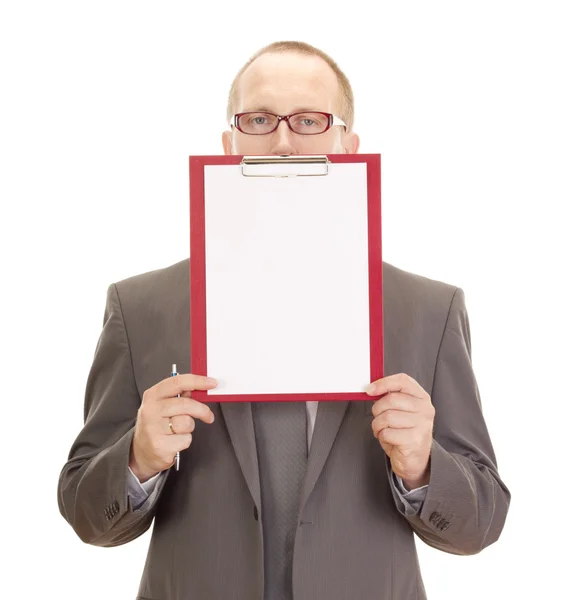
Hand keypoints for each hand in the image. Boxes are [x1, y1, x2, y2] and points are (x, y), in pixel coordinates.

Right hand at [129, 374, 217, 481]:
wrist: (140, 452)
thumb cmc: (156, 425)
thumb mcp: (162, 405)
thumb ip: (180, 395)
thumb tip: (200, 388)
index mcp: (152, 396)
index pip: (177, 382)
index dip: (197, 381)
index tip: (212, 383)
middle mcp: (150, 410)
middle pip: (186, 404)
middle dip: (202, 410)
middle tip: (208, 415)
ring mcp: (153, 428)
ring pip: (187, 423)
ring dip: (189, 427)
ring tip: (179, 430)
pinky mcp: (159, 445)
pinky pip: (185, 439)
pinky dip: (185, 441)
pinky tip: (174, 441)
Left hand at [366, 373, 433, 488]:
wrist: (415, 460)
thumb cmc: (404, 432)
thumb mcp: (400, 410)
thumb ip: (390, 397)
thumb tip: (371, 388)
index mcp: (421, 398)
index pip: (403, 381)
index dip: (383, 383)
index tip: (369, 390)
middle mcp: (424, 409)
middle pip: (391, 399)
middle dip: (377, 409)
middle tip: (378, 417)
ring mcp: (422, 425)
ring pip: (387, 417)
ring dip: (378, 425)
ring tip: (384, 430)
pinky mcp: (414, 440)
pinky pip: (387, 432)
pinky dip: (382, 436)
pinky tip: (389, 439)